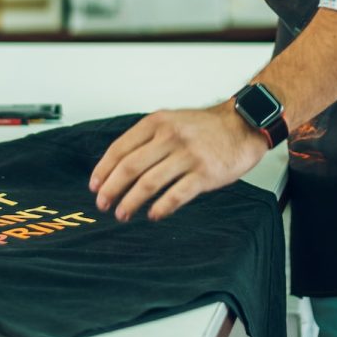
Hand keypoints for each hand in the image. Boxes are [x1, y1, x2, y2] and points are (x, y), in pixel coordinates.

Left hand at [88, 101, 269, 222]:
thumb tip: (118, 165)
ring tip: (122, 214)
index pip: (120, 148)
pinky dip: (160, 208)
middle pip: (130, 167)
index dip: (103, 170)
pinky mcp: (204, 174)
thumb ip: (147, 138)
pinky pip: (176, 195)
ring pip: (149, 183)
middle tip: (102, 204)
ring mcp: (188, 156)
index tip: (94, 186)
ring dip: (131, 202)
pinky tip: (153, 215)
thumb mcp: (171, 120)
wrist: (242, 126)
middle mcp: (170, 137)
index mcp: (157, 123)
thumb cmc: (205, 127)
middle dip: (111, 189)